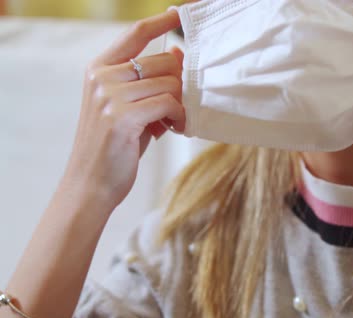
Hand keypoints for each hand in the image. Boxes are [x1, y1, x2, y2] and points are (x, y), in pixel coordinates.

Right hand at [63, 10, 184, 210]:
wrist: (91, 183)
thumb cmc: (114, 145)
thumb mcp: (130, 106)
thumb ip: (149, 80)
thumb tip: (177, 52)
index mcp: (100, 69)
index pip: (135, 33)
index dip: (161, 20)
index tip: (180, 12)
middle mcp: (102, 76)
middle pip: (163, 61)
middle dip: (179, 84)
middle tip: (177, 107)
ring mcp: (110, 95)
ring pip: (169, 83)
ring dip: (180, 105)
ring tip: (173, 122)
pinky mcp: (122, 116)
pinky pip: (169, 103)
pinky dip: (179, 117)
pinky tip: (174, 129)